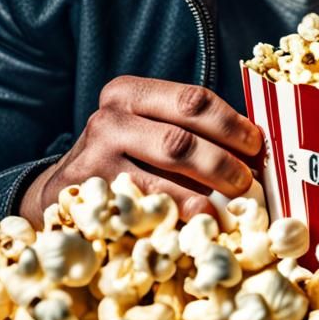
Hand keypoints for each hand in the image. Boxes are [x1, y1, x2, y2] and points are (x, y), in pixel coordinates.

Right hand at [17, 76, 262, 228]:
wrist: (62, 190)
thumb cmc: (124, 156)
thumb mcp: (149, 129)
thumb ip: (193, 131)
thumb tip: (256, 150)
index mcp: (129, 93)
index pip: (192, 101)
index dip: (230, 124)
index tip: (256, 145)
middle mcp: (110, 119)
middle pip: (180, 140)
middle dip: (221, 163)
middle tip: (246, 182)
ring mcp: (96, 159)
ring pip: (162, 179)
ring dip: (204, 197)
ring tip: (228, 208)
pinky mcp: (91, 198)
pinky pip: (144, 211)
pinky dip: (176, 220)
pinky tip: (195, 226)